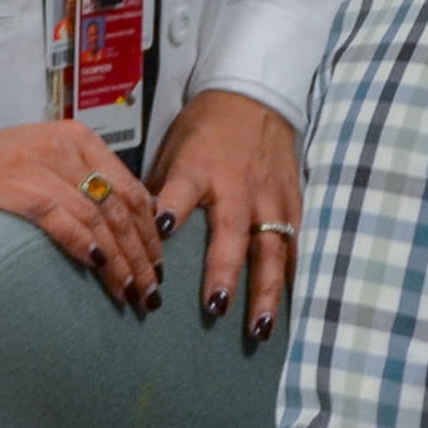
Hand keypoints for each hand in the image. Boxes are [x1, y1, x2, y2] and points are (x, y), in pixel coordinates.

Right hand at [0, 120, 166, 308]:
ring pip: (96, 216)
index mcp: (75, 139)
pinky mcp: (6, 184)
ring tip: (131, 294)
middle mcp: (61, 145)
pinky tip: (98, 268)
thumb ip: (76, 188)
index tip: (158, 269)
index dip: (151, 233)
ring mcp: (33, 163)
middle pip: (120, 206)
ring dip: (119, 261)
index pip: (132, 188)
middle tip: (151, 293)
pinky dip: (82, 244)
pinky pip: (58, 217)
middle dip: (141, 255)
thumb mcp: (39, 168)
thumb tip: (119, 237)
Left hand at [146, 90, 303, 340]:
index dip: (171, 208)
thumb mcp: (173, 149)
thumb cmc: (204, 130)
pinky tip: (287, 312)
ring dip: (265, 290)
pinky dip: (291, 280)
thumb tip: (133, 238)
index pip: (182, 188)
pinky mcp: (292, 204)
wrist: (254, 98)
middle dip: (225, 270)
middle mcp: (237, 186)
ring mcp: (269, 198)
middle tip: (216, 308)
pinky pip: (294, 246)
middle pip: (232, 231)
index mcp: (199, 168)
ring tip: (258, 329)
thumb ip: (159, 193)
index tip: (160, 232)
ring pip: (271, 248)